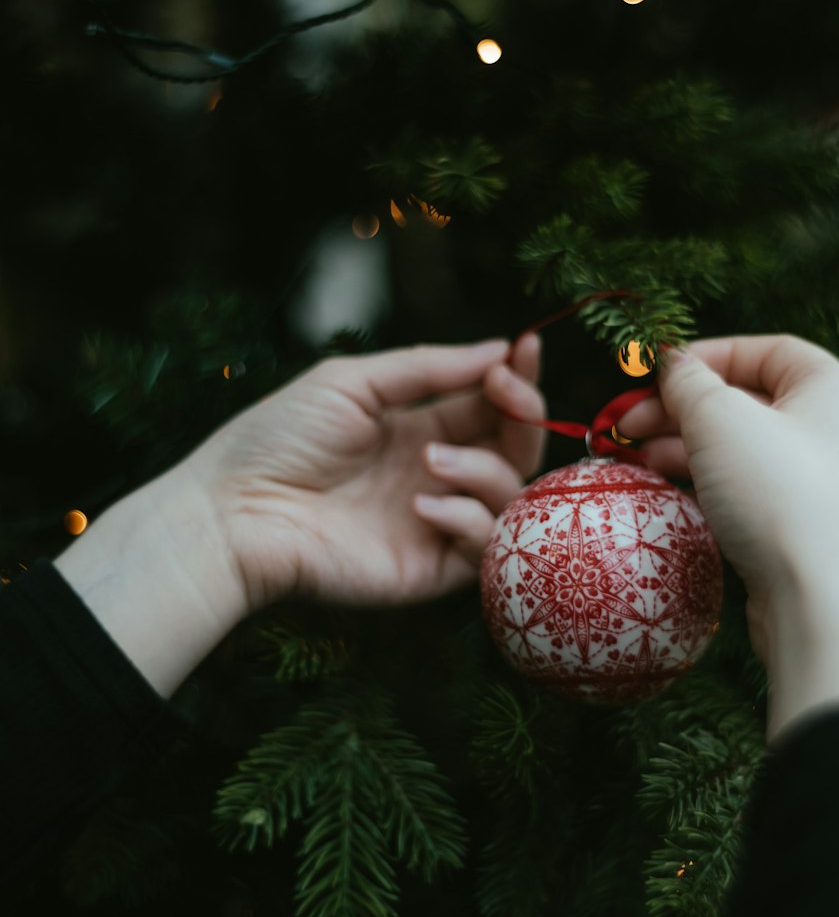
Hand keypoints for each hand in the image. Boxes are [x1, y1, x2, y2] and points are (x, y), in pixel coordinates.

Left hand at [185, 333, 546, 614]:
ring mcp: (436, 525)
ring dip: (485, 468)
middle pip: (516, 450)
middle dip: (523, 414)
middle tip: (504, 391)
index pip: (492, 406)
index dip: (517, 378)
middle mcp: (436, 477)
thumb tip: (500, 349)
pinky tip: (421, 506)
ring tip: (431, 460)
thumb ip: (428, 368)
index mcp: (419, 430)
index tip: (525, 346)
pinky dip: (468, 519)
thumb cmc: (278, 439)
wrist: (234, 511)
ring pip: (511, 497)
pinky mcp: (430, 571)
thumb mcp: (353, 382)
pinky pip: (486, 548)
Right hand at [614, 333, 838, 669]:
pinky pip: (744, 491)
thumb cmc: (780, 492)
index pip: (764, 350)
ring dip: (682, 447)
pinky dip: (703, 483)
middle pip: (744, 401)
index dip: (704, 356)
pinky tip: (666, 491)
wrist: (826, 604)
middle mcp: (832, 430)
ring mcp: (818, 484)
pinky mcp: (799, 531)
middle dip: (678, 409)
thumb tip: (671, 363)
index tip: (653, 374)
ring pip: (738, 449)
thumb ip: (688, 382)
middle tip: (623, 426)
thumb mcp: (721, 419)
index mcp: (831, 388)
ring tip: (633, 459)